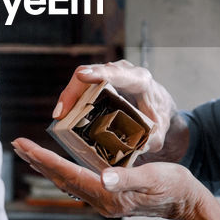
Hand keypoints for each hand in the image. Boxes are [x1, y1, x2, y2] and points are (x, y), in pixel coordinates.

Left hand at [10, 138, 209, 219]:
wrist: (186, 204)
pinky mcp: (110, 197)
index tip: (24, 145)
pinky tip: (61, 164)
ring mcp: (105, 200)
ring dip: (48, 167)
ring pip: (68, 181)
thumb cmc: (173, 186)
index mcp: (107, 194)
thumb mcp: (153, 177)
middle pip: (61, 178)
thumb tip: (103, 176)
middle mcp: (101, 200)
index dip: (44, 159)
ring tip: (31, 153)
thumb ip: (128, 177)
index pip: (67, 174)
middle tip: (16, 144)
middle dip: (38, 161)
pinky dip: (64, 171)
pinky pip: (79, 183)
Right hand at [53, 60, 174, 154]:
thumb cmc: (159, 116)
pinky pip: (83, 87)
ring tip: (59, 116)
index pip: (118, 74)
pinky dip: (72, 100)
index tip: (81, 76)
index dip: (99, 74)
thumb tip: (138, 147)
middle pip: (94, 73)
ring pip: (85, 79)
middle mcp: (124, 72)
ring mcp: (110, 75)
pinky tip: (63, 115)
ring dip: (69, 96)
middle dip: (75, 91)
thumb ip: (152, 140)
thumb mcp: (160, 131)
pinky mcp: (100, 82)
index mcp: (140, 80)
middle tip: (61, 112)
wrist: (159, 107)